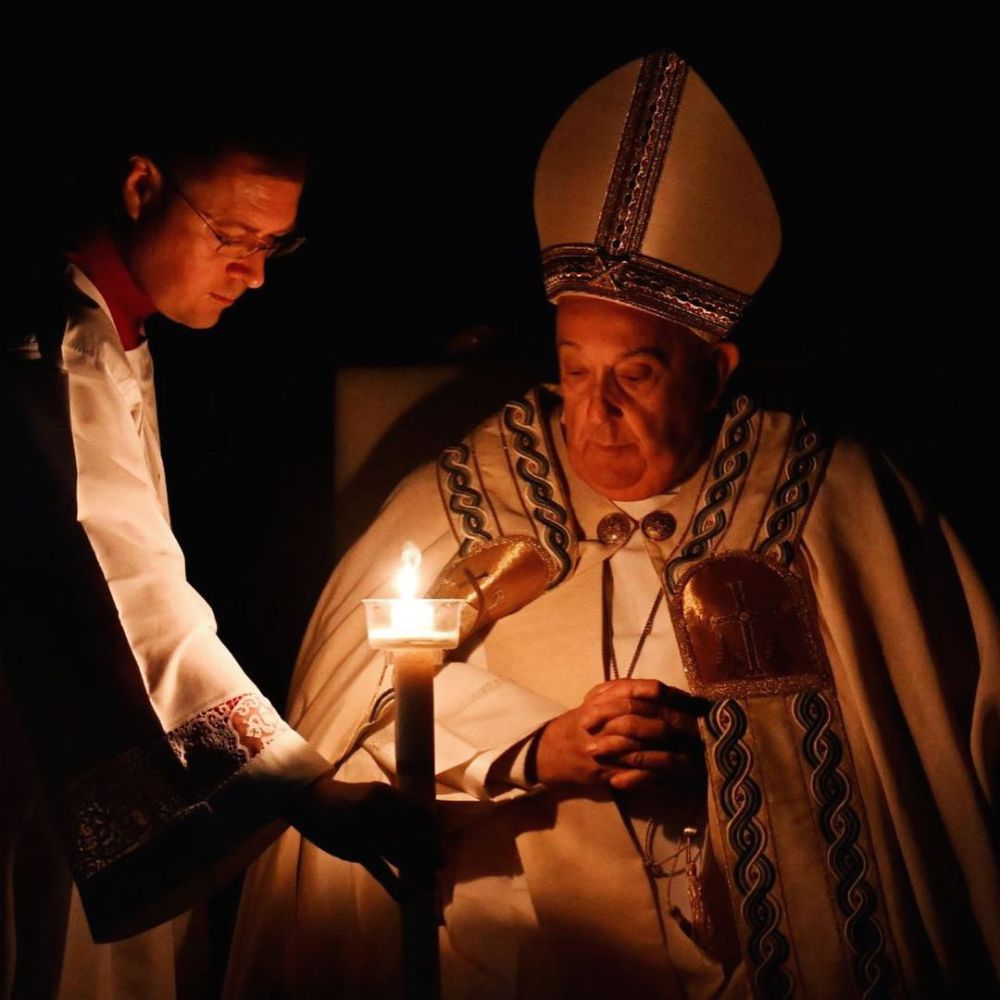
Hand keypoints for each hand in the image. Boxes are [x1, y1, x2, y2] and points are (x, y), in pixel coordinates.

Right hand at [284, 771, 441, 900]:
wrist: (311, 800)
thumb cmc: (348, 798)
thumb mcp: (374, 794)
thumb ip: (397, 807)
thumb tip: (427, 823)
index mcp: (386, 793)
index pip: (419, 813)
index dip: (433, 830)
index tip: (440, 841)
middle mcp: (377, 809)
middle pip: (412, 835)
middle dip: (429, 852)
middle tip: (442, 864)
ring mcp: (364, 830)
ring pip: (398, 853)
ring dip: (418, 869)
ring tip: (431, 883)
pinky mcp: (354, 849)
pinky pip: (379, 870)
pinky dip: (395, 885)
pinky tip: (409, 896)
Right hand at [535, 679, 707, 791]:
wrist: (546, 753)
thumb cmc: (576, 724)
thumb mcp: (596, 700)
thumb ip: (622, 691)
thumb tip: (663, 689)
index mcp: (600, 699)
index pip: (639, 691)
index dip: (670, 695)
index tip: (692, 700)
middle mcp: (600, 721)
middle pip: (645, 717)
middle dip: (676, 722)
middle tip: (701, 725)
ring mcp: (602, 748)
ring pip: (642, 746)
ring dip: (672, 749)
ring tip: (696, 749)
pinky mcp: (604, 772)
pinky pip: (636, 771)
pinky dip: (658, 770)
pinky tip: (677, 769)